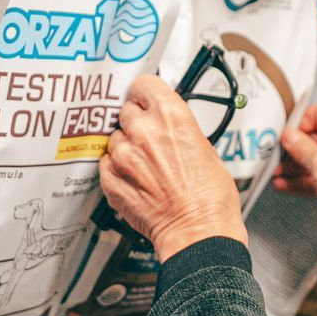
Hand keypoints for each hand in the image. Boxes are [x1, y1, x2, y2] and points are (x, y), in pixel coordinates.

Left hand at [99, 76, 245, 261]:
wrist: (198, 231)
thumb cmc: (210, 197)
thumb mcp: (207, 148)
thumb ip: (180, 128)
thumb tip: (169, 124)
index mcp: (171, 116)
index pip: (143, 84)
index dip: (145, 93)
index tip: (146, 99)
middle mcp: (143, 131)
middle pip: (126, 111)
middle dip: (137, 122)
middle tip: (150, 139)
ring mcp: (124, 155)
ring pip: (115, 138)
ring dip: (126, 147)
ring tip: (146, 166)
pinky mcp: (111, 179)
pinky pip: (106, 163)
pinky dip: (117, 169)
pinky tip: (137, 179)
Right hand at [274, 104, 316, 276]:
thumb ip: (302, 147)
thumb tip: (290, 137)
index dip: (300, 125)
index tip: (286, 136)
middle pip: (316, 137)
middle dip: (294, 149)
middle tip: (278, 156)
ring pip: (316, 158)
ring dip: (295, 165)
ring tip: (278, 172)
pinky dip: (303, 179)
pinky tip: (287, 183)